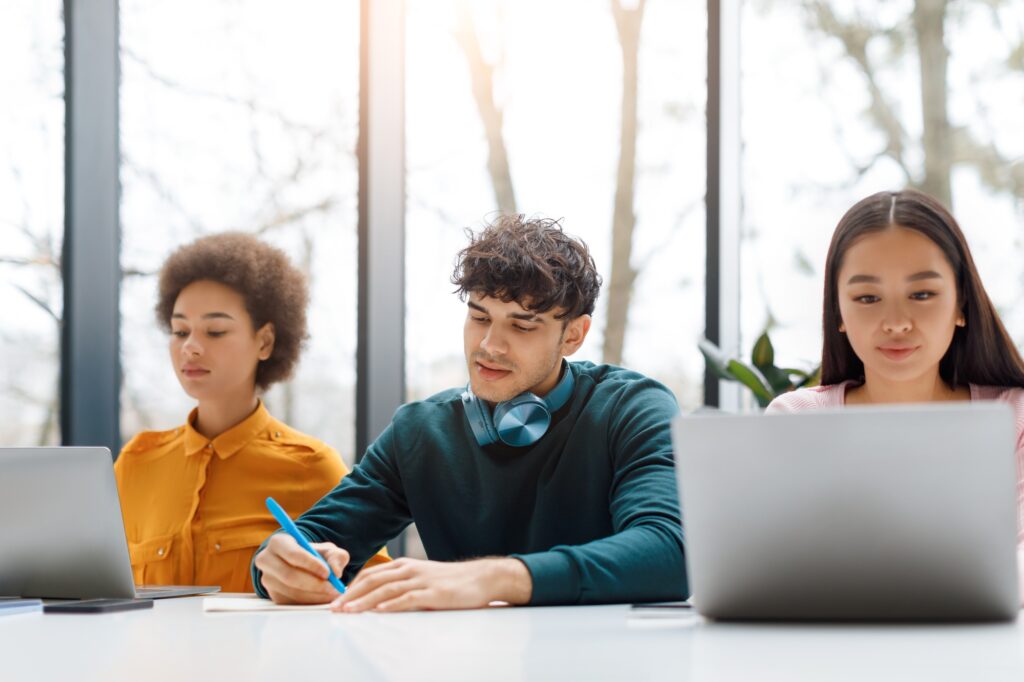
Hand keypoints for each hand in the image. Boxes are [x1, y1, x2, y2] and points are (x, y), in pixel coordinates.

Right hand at [254, 533, 349, 603]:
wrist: (302, 565)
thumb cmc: (314, 555)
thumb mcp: (328, 550)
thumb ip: (336, 557)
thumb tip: (336, 572)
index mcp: (278, 542)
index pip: (293, 554)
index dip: (311, 564)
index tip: (327, 573)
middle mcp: (267, 560)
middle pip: (289, 576)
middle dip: (314, 584)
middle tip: (333, 588)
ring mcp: (267, 580)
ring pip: (291, 591)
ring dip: (315, 595)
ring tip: (332, 592)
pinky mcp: (273, 595)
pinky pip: (292, 602)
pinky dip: (310, 602)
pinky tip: (322, 597)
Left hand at [331, 557, 531, 612]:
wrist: (481, 577)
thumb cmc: (450, 582)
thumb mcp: (421, 578)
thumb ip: (401, 585)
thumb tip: (376, 600)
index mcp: (404, 565)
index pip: (370, 575)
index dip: (351, 586)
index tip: (336, 600)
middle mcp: (409, 569)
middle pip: (373, 581)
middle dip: (351, 595)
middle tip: (334, 608)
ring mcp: (421, 580)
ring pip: (386, 589)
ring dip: (365, 601)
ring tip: (349, 611)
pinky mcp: (433, 593)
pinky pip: (409, 598)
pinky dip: (393, 604)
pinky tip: (381, 611)